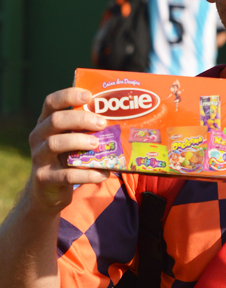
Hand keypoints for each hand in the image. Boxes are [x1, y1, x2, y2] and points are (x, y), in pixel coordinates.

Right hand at [28, 87, 109, 211]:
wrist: (48, 191)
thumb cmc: (68, 160)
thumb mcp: (73, 141)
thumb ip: (88, 131)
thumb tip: (125, 121)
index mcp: (46, 123)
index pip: (51, 103)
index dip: (68, 96)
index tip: (88, 96)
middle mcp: (39, 137)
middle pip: (55, 120)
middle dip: (80, 119)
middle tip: (101, 123)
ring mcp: (39, 157)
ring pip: (55, 144)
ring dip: (79, 142)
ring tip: (98, 144)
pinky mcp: (45, 178)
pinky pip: (66, 175)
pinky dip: (87, 174)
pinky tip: (103, 173)